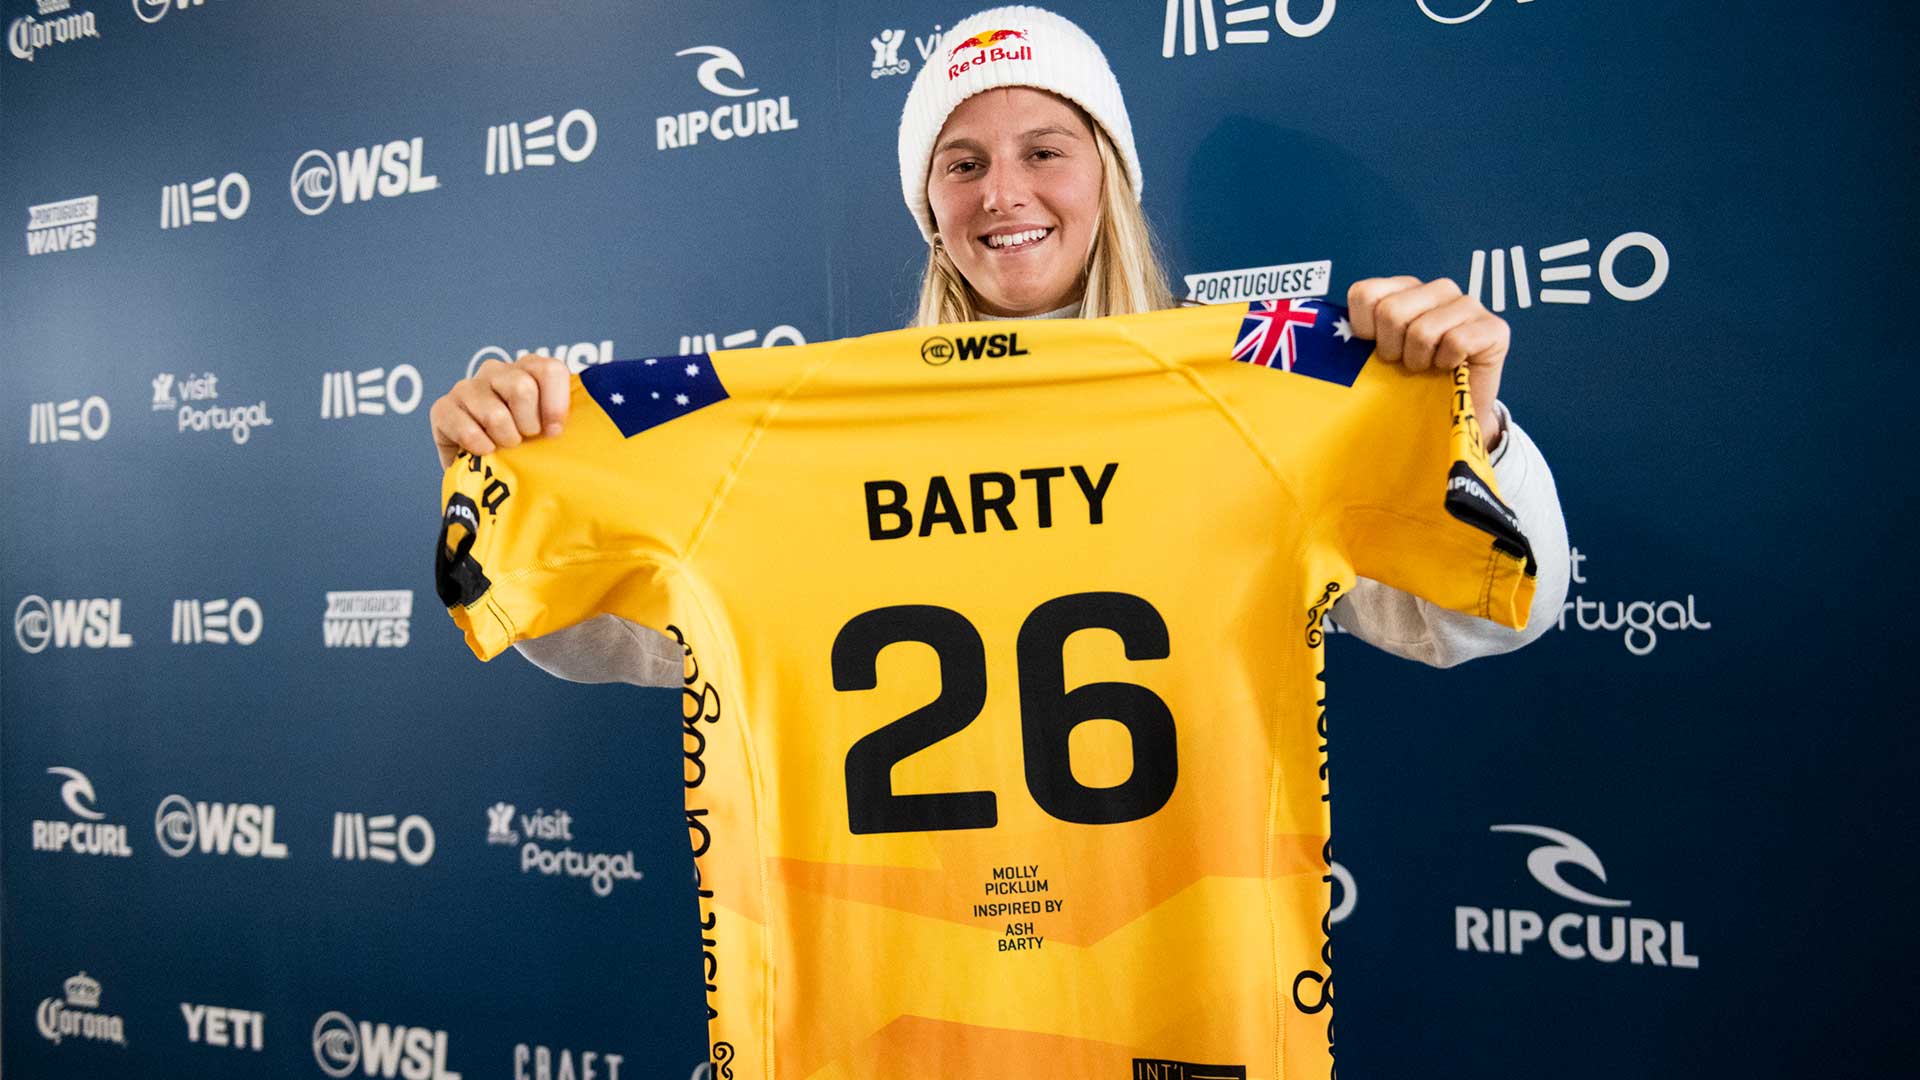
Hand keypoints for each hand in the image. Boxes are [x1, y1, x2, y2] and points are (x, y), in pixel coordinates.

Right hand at [429, 354, 571, 468]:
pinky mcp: (443, 408)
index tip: (555, 432)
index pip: (549, 369)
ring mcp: (467, 387)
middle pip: (522, 387)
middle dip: (529, 424)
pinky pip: (467, 429)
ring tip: (506, 447)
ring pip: (496, 413)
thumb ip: (565, 420)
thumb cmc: (527, 448)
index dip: (556, 404)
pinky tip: (485, 451)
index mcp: (528, 369)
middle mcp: (496, 371)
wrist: (485, 472)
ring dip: (505, 439)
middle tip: (526, 439)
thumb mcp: (551, 431)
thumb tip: (569, 429)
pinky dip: (481, 447)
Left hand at [1347, 276, 1508, 451]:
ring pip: (1423, 329)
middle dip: (1391, 349)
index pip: (1365, 294)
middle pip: (1391, 311)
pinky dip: (1447, 364)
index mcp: (1405, 289)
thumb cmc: (1411, 383)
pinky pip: (1455, 342)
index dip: (1363, 330)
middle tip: (1404, 364)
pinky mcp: (1494, 327)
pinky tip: (1451, 368)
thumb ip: (1357, 337)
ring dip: (1419, 360)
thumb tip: (1322, 334)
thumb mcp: (1376, 357)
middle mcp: (1438, 289)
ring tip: (1427, 367)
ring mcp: (1468, 304)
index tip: (1375, 350)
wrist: (1452, 412)